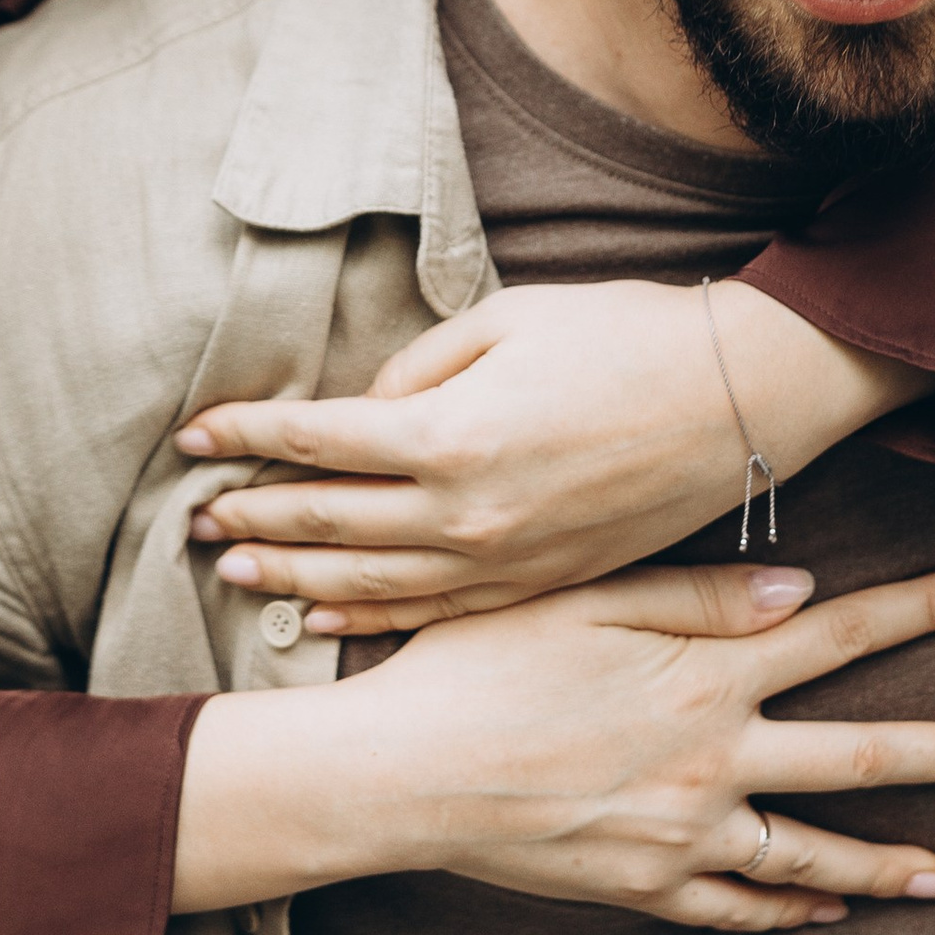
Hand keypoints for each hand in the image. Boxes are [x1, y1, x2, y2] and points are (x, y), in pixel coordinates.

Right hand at [171, 556, 934, 934]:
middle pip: (859, 754)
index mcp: (703, 673)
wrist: (402, 775)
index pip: (839, 632)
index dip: (922, 609)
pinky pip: (737, 907)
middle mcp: (713, 758)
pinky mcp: (644, 887)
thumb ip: (694, 593)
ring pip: (812, 852)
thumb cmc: (476, 663)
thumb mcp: (579, 597)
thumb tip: (802, 588)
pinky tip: (826, 912)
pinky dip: (790, 910)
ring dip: (888, 859)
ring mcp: (684, 834)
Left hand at [176, 280, 934, 632]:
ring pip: (370, 578)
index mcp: (451, 433)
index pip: (318, 440)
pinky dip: (366, 614)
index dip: (248, 436)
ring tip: (232, 566)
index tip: (194, 435)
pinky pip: (431, 611)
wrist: (740, 398)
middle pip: (330, 518)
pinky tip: (320, 613)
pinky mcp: (538, 582)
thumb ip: (422, 366)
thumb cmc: (623, 337)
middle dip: (254, 512)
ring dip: (293, 570)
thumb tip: (368, 406)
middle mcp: (466, 511)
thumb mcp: (510, 320)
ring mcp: (503, 559)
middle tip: (194, 516)